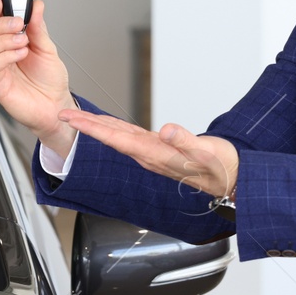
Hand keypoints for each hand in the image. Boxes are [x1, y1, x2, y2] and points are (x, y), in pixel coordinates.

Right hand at [0, 0, 73, 154]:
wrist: (56, 105)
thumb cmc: (49, 81)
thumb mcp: (47, 48)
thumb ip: (38, 28)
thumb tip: (36, 6)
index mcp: (9, 43)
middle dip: (2, 23)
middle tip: (18, 22)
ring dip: (5, 40)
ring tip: (23, 41)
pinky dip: (6, 56)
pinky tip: (20, 54)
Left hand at [56, 108, 238, 199]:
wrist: (232, 180)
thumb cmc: (221, 167)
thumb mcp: (206, 153)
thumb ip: (186, 142)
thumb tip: (167, 130)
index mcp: (155, 155)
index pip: (116, 139)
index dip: (92, 128)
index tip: (72, 119)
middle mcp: (149, 156)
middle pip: (110, 138)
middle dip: (85, 126)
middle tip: (63, 113)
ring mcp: (152, 154)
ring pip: (118, 137)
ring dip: (96, 127)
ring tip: (77, 117)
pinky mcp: (160, 150)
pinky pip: (130, 138)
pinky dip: (114, 129)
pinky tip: (108, 125)